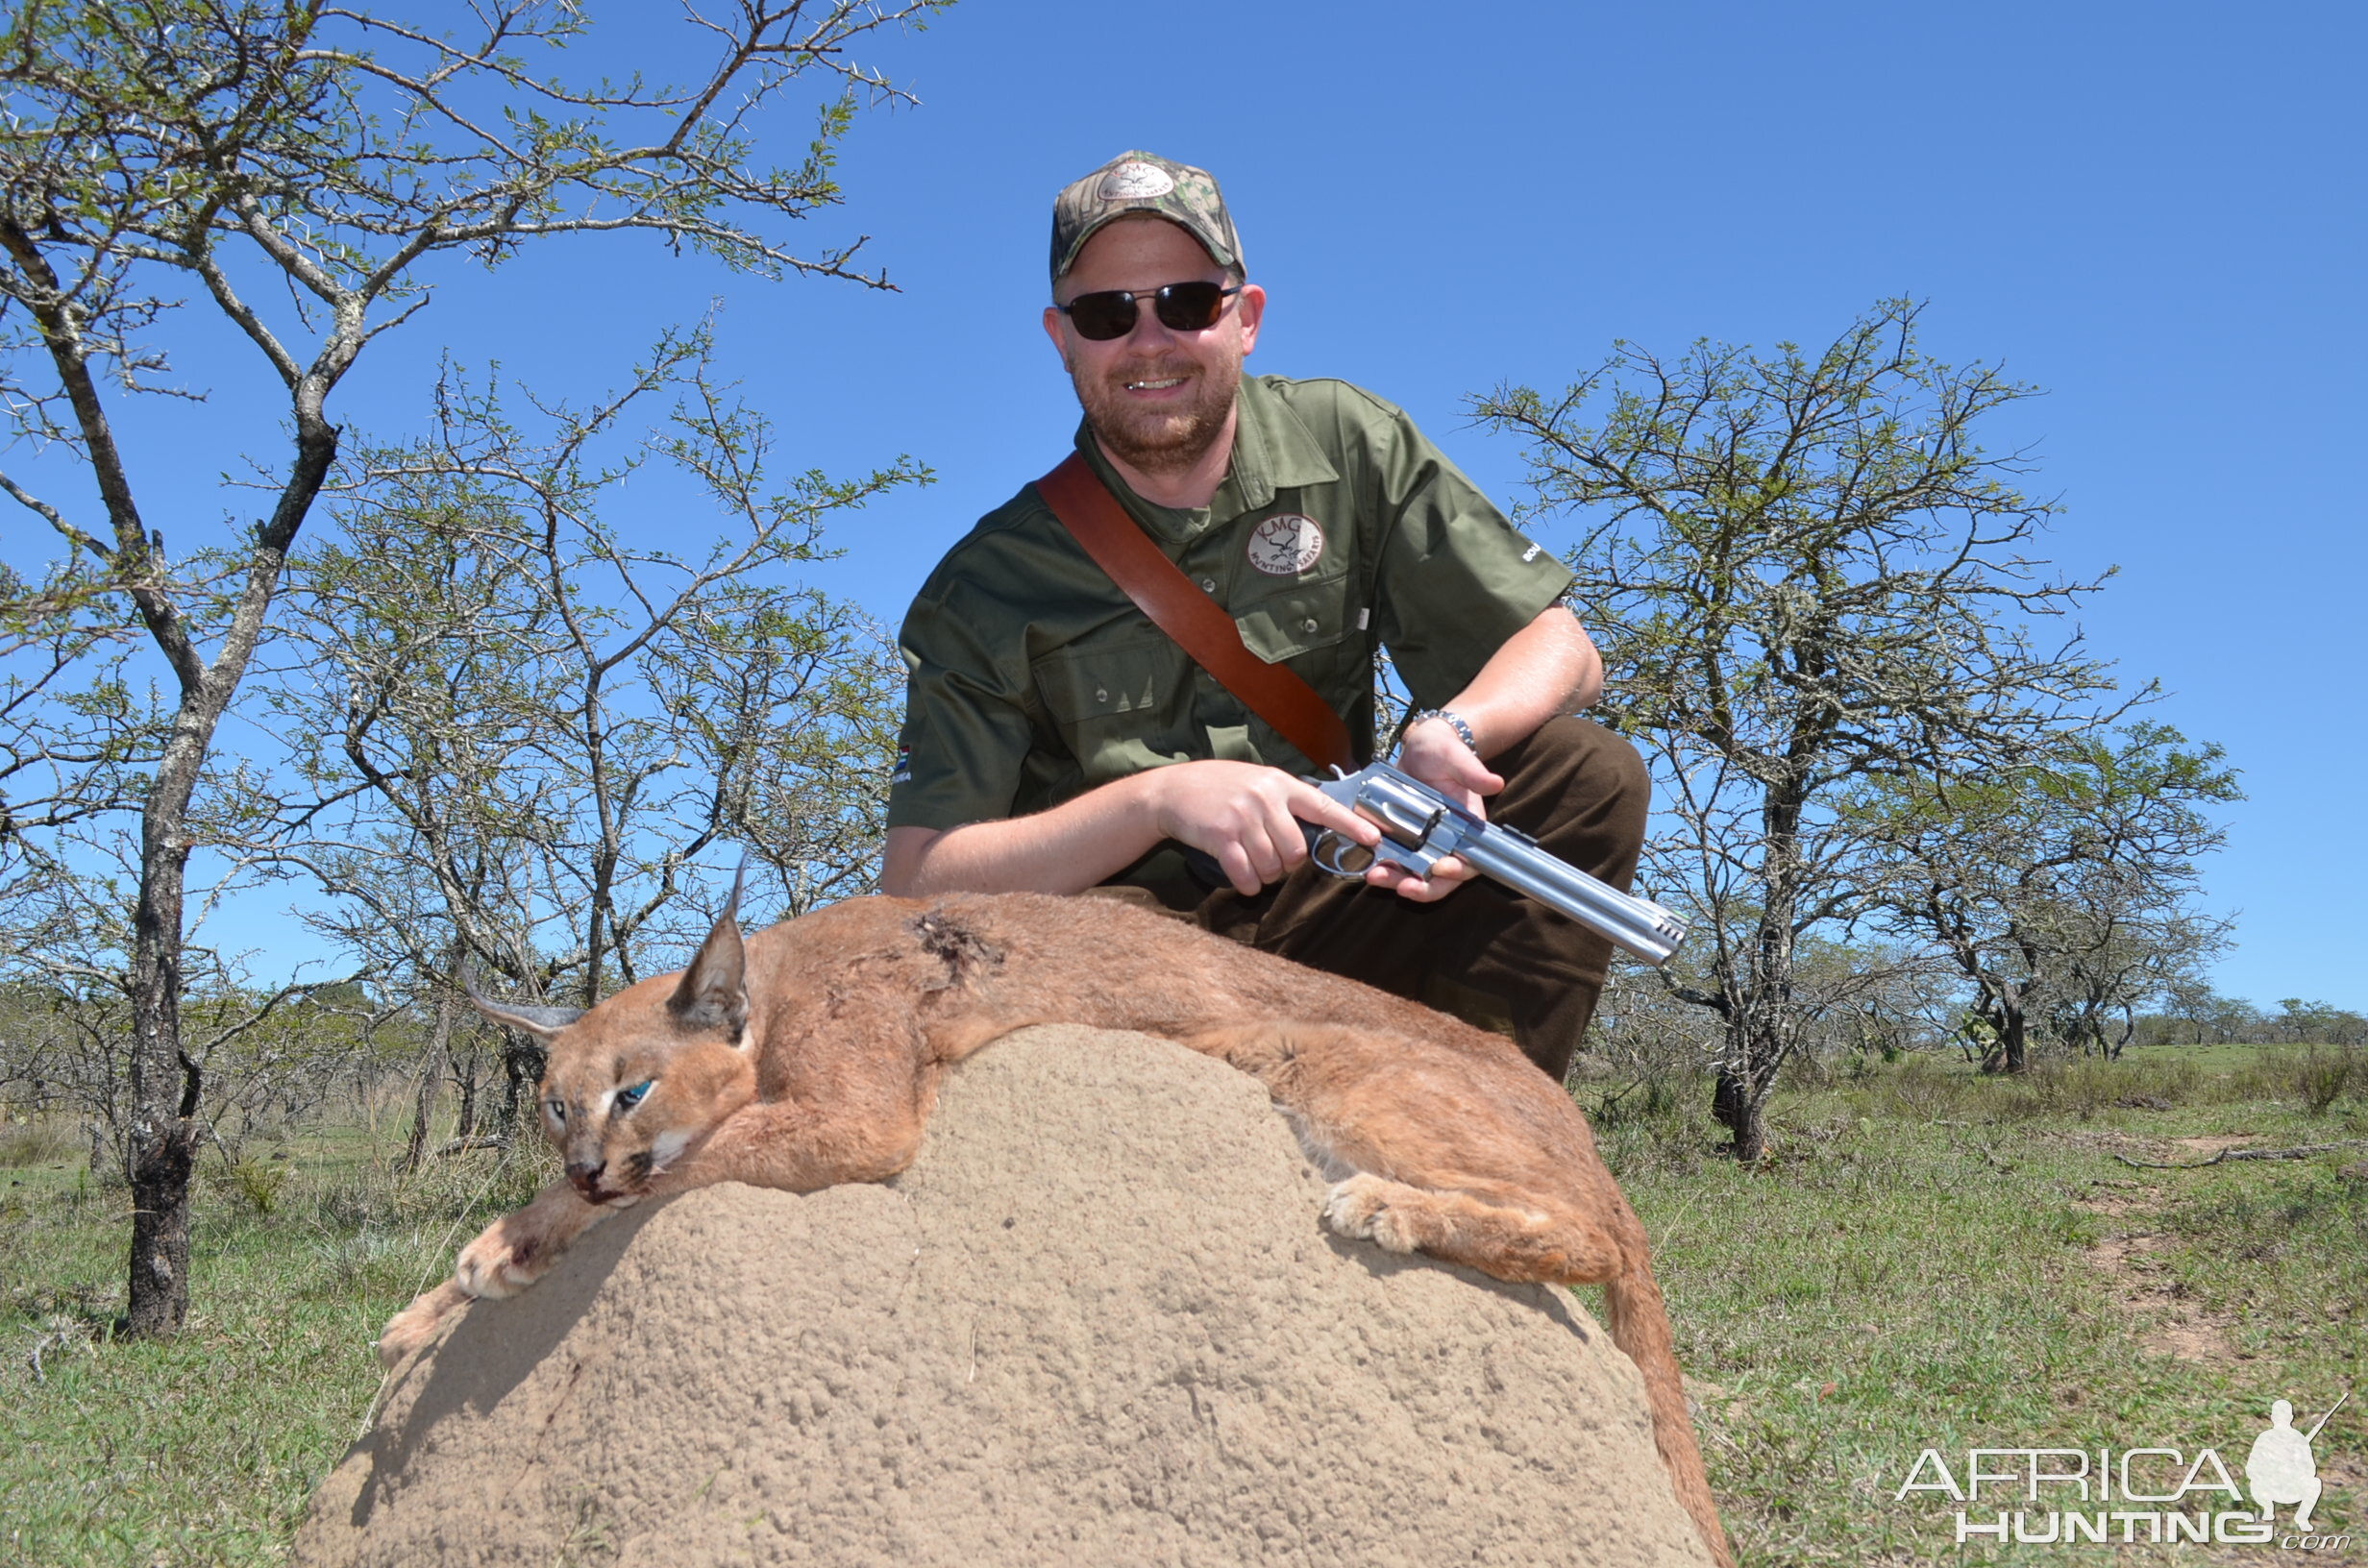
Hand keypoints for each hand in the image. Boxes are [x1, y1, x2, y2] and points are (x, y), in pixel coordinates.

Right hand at [1146, 760, 1379, 895]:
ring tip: (1253, 865)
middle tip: (1272, 858)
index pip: (1323, 806)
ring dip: (1265, 876)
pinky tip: (1242, 879)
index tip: (1375, 839)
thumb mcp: (1257, 781)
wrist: (1173, 790)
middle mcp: (1265, 798)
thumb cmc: (1219, 787)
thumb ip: (1285, 800)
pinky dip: (1247, 884)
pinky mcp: (1221, 837)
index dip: (1351, 825)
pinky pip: (1246, 874)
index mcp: (1279, 784)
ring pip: (1273, 866)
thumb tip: (1317, 826)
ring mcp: (1243, 817)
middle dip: (1287, 864)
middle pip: (1297, 850)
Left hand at [1368, 716, 1505, 902]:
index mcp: (1468, 828)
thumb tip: (1495, 783)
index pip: (1470, 862)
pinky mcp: (1403, 840)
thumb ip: (1472, 772)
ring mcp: (1424, 843)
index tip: (1441, 868)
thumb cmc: (1444, 751)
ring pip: (1414, 875)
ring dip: (1396, 881)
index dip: (1457, 872)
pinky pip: (1395, 861)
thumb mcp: (1457, 757)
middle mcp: (1448, 842)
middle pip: (1439, 879)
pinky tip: (1368, 866)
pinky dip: (1384, 867)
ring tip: (1375, 877)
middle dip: (1421, 888)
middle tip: (1401, 887)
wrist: (1420, 747)